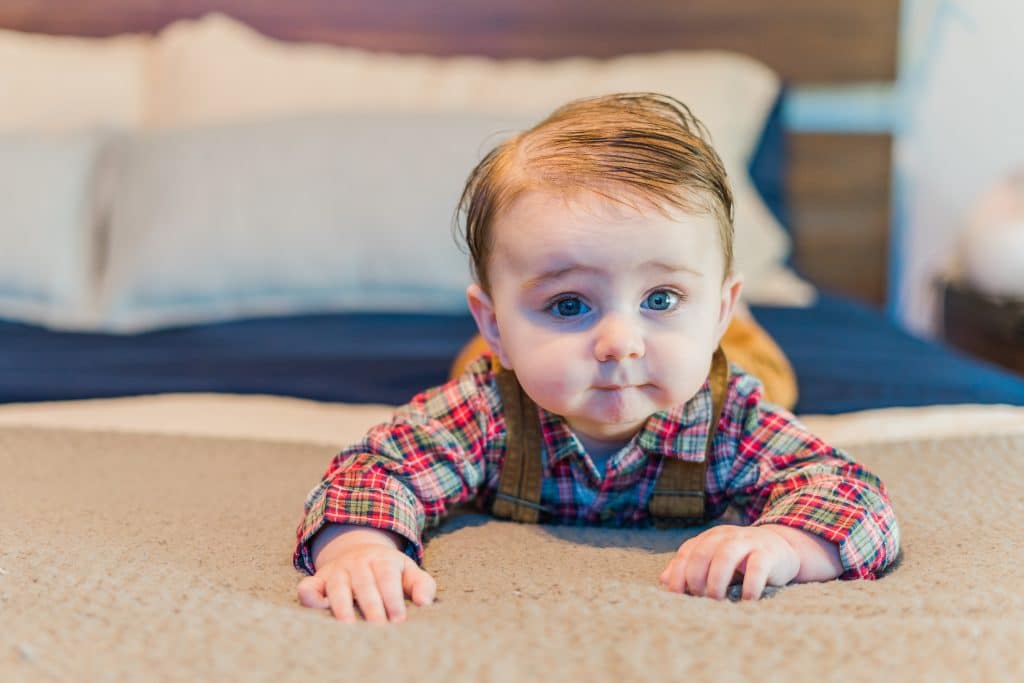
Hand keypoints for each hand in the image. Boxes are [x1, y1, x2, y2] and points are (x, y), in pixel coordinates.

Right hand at [297, 537, 436, 622]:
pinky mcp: (318, 580)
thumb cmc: (390, 571)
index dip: (392, 598)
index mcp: (382, 559)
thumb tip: (424, 603)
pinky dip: (310, 597)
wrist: (361, 551)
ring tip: (350, 627)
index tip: (398, 620)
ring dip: (342, 606)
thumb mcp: (409, 571)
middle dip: (371, 605)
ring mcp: (336, 570)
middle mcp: (357, 562)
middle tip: (378, 628)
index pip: (387, 577)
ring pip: (337, 585)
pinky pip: (308, 586)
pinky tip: (321, 610)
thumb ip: (422, 585)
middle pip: (364, 582)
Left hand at [658, 524, 799, 600]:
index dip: (678, 573)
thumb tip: (664, 580)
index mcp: (710, 537)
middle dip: (695, 576)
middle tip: (698, 596)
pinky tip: (746, 599)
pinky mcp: (768, 553)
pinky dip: (749, 585)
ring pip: (726, 556)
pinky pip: (757, 567)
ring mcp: (748, 542)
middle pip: (702, 552)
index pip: (687, 552)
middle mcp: (726, 536)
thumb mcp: (713, 559)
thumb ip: (689, 567)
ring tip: (716, 599)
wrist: (780, 547)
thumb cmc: (740, 558)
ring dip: (716, 580)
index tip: (676, 595)